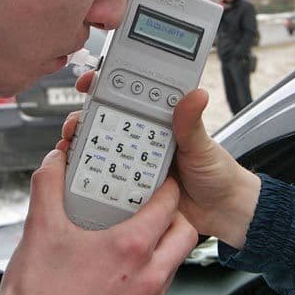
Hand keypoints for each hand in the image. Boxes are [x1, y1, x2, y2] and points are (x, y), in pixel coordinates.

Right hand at [0, 149, 196, 294]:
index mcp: (129, 249)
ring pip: (174, 264)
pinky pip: (160, 291)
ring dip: (163, 247)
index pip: (168, 205)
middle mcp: (147, 278)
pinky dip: (150, 275)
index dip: (166, 187)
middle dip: (174, 216)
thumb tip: (54, 162)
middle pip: (184, 234)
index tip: (158, 180)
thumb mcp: (39, 228)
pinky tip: (123, 271)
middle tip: (154, 208)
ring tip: (137, 237)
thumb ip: (49, 185)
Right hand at [61, 73, 258, 248]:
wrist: (222, 212)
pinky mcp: (133, 188)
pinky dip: (92, 178)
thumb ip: (191, 122)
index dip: (107, 87)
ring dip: (84, 148)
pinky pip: (109, 180)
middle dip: (85, 119)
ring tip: (72, 148)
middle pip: (107, 123)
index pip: (129, 97)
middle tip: (75, 124)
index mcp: (161, 121)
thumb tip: (195, 94)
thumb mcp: (203, 145)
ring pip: (103, 151)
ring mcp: (137, 164)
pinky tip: (80, 177)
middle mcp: (145, 139)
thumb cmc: (218, 173)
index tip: (89, 82)